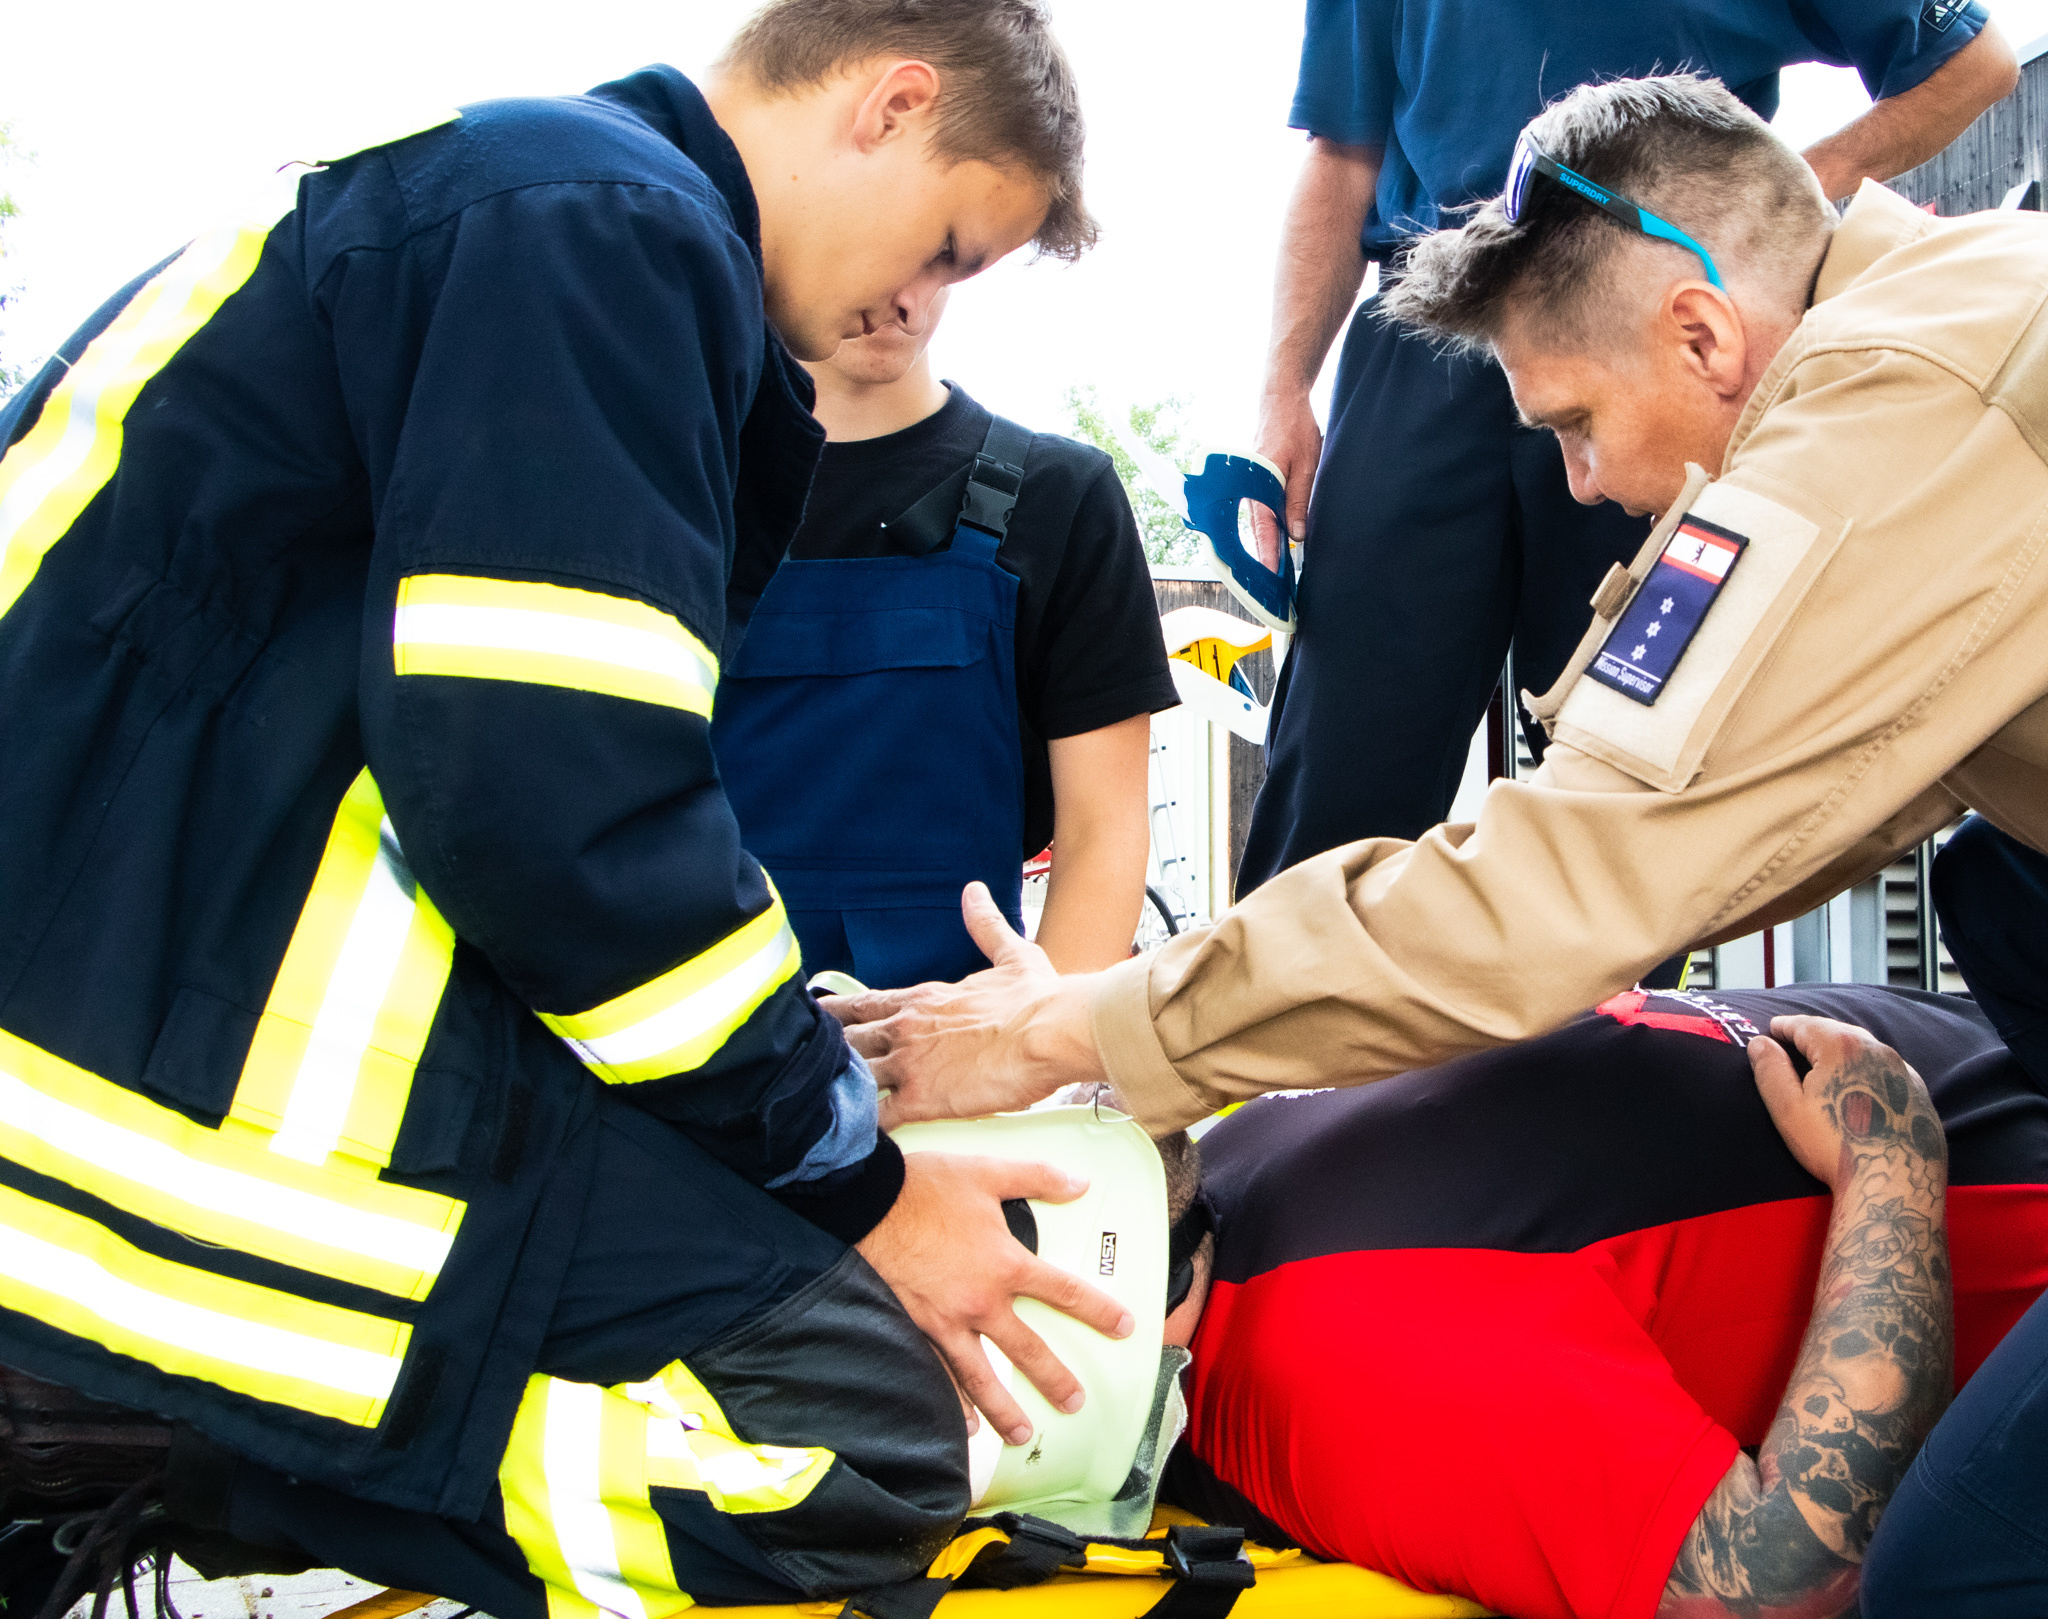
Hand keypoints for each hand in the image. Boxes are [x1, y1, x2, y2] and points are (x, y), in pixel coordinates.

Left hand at [819, 882, 1104, 1130]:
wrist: (1051, 1032)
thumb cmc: (1037, 1001)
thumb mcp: (1011, 955)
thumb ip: (986, 926)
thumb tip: (975, 893)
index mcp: (922, 999)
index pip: (863, 1003)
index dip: (835, 1013)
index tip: (812, 1018)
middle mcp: (905, 1028)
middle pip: (845, 1041)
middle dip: (821, 1053)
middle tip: (795, 1063)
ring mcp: (909, 1064)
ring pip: (850, 1076)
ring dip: (834, 1089)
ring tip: (811, 1103)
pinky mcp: (921, 1099)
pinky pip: (875, 1117)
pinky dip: (856, 1126)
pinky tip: (842, 1135)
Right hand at [856, 1150, 1135, 1446]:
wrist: (866, 1203)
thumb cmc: (925, 1186)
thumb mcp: (988, 1172)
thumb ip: (1037, 1179)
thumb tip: (1079, 1184)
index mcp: (1005, 1264)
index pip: (1065, 1292)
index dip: (1098, 1311)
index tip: (1123, 1328)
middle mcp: (981, 1301)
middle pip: (1028, 1349)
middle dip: (1055, 1379)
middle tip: (1074, 1402)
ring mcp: (947, 1321)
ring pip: (982, 1377)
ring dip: (1005, 1409)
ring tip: (1021, 1435)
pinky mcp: (916, 1329)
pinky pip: (938, 1374)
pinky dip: (952, 1403)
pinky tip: (964, 1423)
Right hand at [1249, 387, 1321, 570]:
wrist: (1281, 401)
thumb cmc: (1294, 428)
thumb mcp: (1306, 465)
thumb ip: (1299, 500)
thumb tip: (1297, 533)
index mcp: (1259, 483)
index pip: (1264, 527)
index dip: (1268, 552)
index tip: (1270, 574)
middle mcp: (1249, 487)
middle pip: (1256, 529)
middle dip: (1264, 555)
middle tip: (1270, 582)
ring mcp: (1250, 485)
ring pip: (1257, 522)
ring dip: (1266, 543)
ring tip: (1273, 568)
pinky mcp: (1255, 483)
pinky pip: (1259, 510)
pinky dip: (1266, 527)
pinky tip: (1276, 541)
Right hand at [1748, 1015, 1940, 1191]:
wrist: (1893, 1183)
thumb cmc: (1834, 1145)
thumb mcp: (1788, 1109)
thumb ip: (1770, 1070)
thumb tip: (1759, 1043)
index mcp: (1841, 1047)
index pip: (1806, 1025)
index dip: (1785, 1026)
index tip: (1773, 1028)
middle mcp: (1877, 1050)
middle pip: (1839, 1031)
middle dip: (1814, 1032)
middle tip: (1795, 1038)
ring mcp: (1903, 1071)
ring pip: (1866, 1049)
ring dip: (1842, 1049)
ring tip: (1825, 1058)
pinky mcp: (1918, 1093)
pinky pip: (1886, 1070)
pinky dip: (1866, 1068)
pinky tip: (1859, 1083)